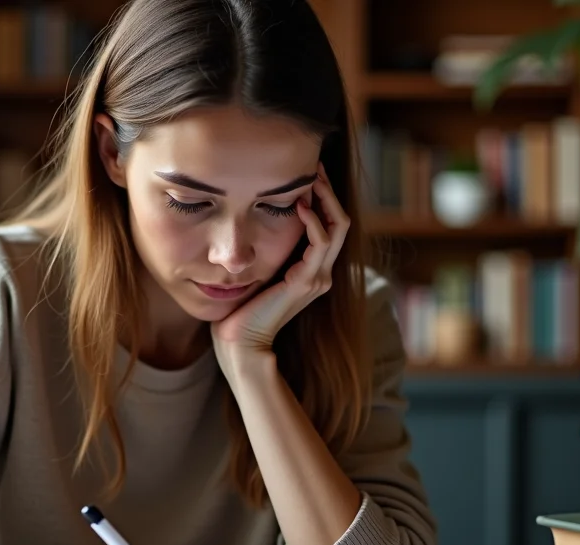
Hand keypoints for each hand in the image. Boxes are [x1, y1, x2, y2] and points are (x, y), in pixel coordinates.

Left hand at [212, 161, 350, 377]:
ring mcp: (317, 278)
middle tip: (315, 164)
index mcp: (311, 270)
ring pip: (336, 227)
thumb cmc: (240, 310)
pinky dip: (313, 221)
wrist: (240, 343)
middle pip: (339, 220)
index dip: (323, 197)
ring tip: (311, 177)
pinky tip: (299, 204)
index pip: (329, 224)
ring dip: (325, 199)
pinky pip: (320, 243)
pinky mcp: (306, 282)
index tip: (307, 172)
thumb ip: (263, 251)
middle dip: (329, 191)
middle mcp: (321, 273)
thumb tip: (250, 219)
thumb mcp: (256, 270)